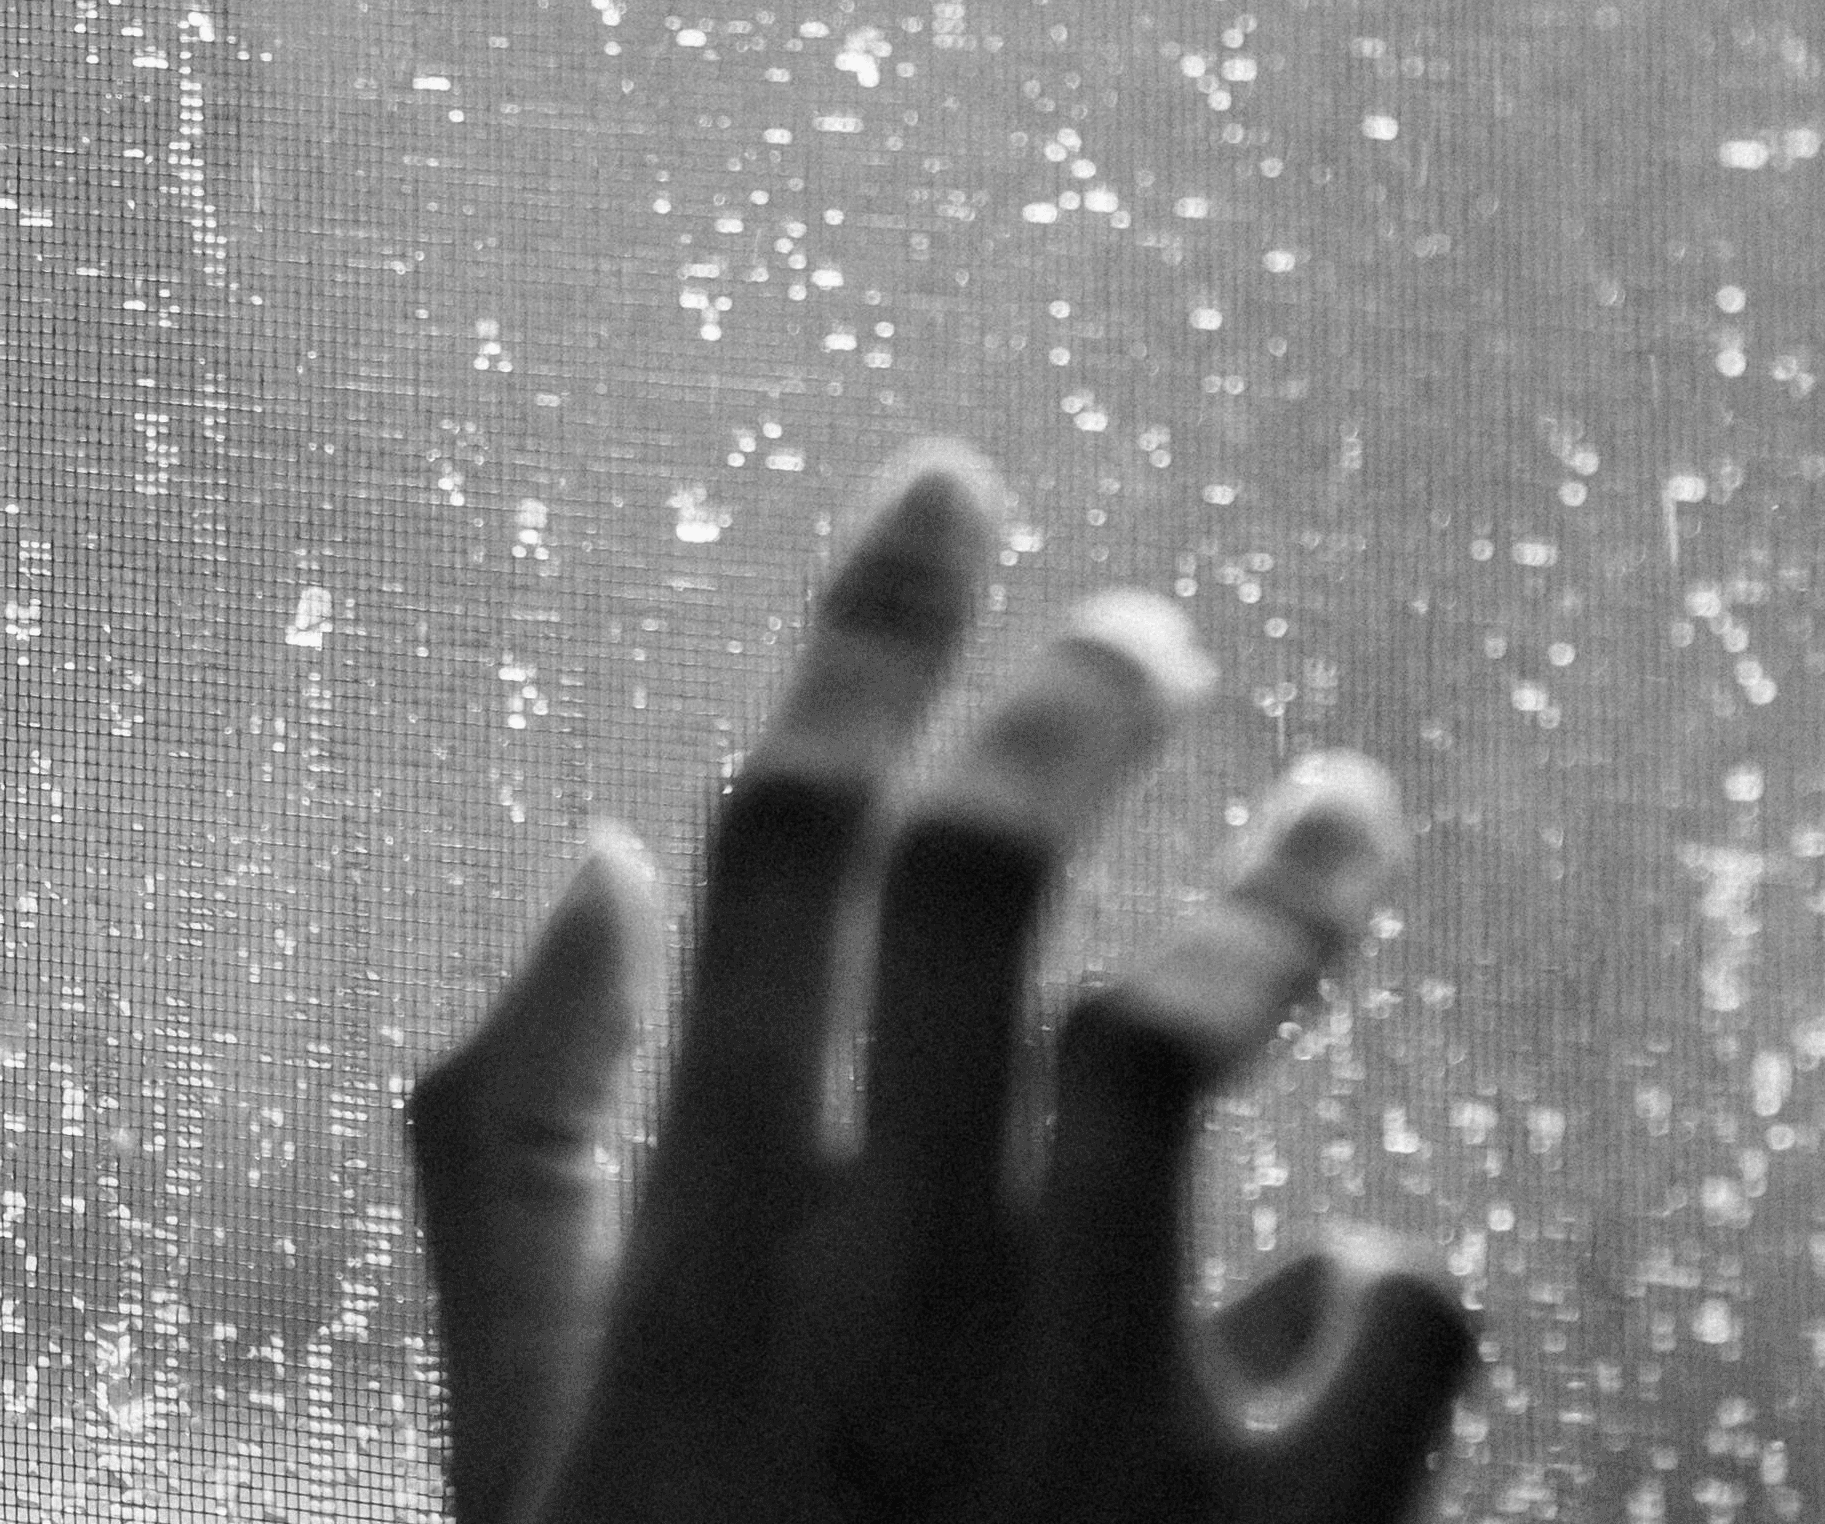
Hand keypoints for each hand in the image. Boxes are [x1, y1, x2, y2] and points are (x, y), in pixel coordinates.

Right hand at [404, 444, 1473, 1523]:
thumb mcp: (515, 1424)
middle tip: (1137, 626)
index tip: (942, 491)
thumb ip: (518, 1137)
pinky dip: (1392, 1278)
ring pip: (1204, 1051)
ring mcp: (1101, 1416)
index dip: (867, 638)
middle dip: (1068, 709)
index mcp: (715, 1239)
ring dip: (1284, 901)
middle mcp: (906, 1288)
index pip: (783, 848)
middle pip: (987, 895)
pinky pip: (1400, 1332)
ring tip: (1344, 813)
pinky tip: (1374, 1265)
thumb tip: (595, 862)